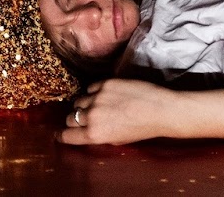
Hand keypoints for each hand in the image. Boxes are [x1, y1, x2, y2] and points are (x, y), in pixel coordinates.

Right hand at [57, 79, 179, 145]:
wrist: (160, 110)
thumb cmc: (141, 129)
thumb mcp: (116, 140)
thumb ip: (98, 136)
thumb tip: (86, 130)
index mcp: (94, 134)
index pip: (67, 136)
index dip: (63, 135)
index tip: (62, 133)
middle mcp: (92, 116)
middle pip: (71, 118)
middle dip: (75, 119)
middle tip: (85, 118)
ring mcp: (98, 98)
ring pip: (79, 101)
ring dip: (85, 104)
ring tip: (99, 105)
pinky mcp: (106, 83)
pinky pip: (91, 88)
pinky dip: (95, 91)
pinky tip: (106, 95)